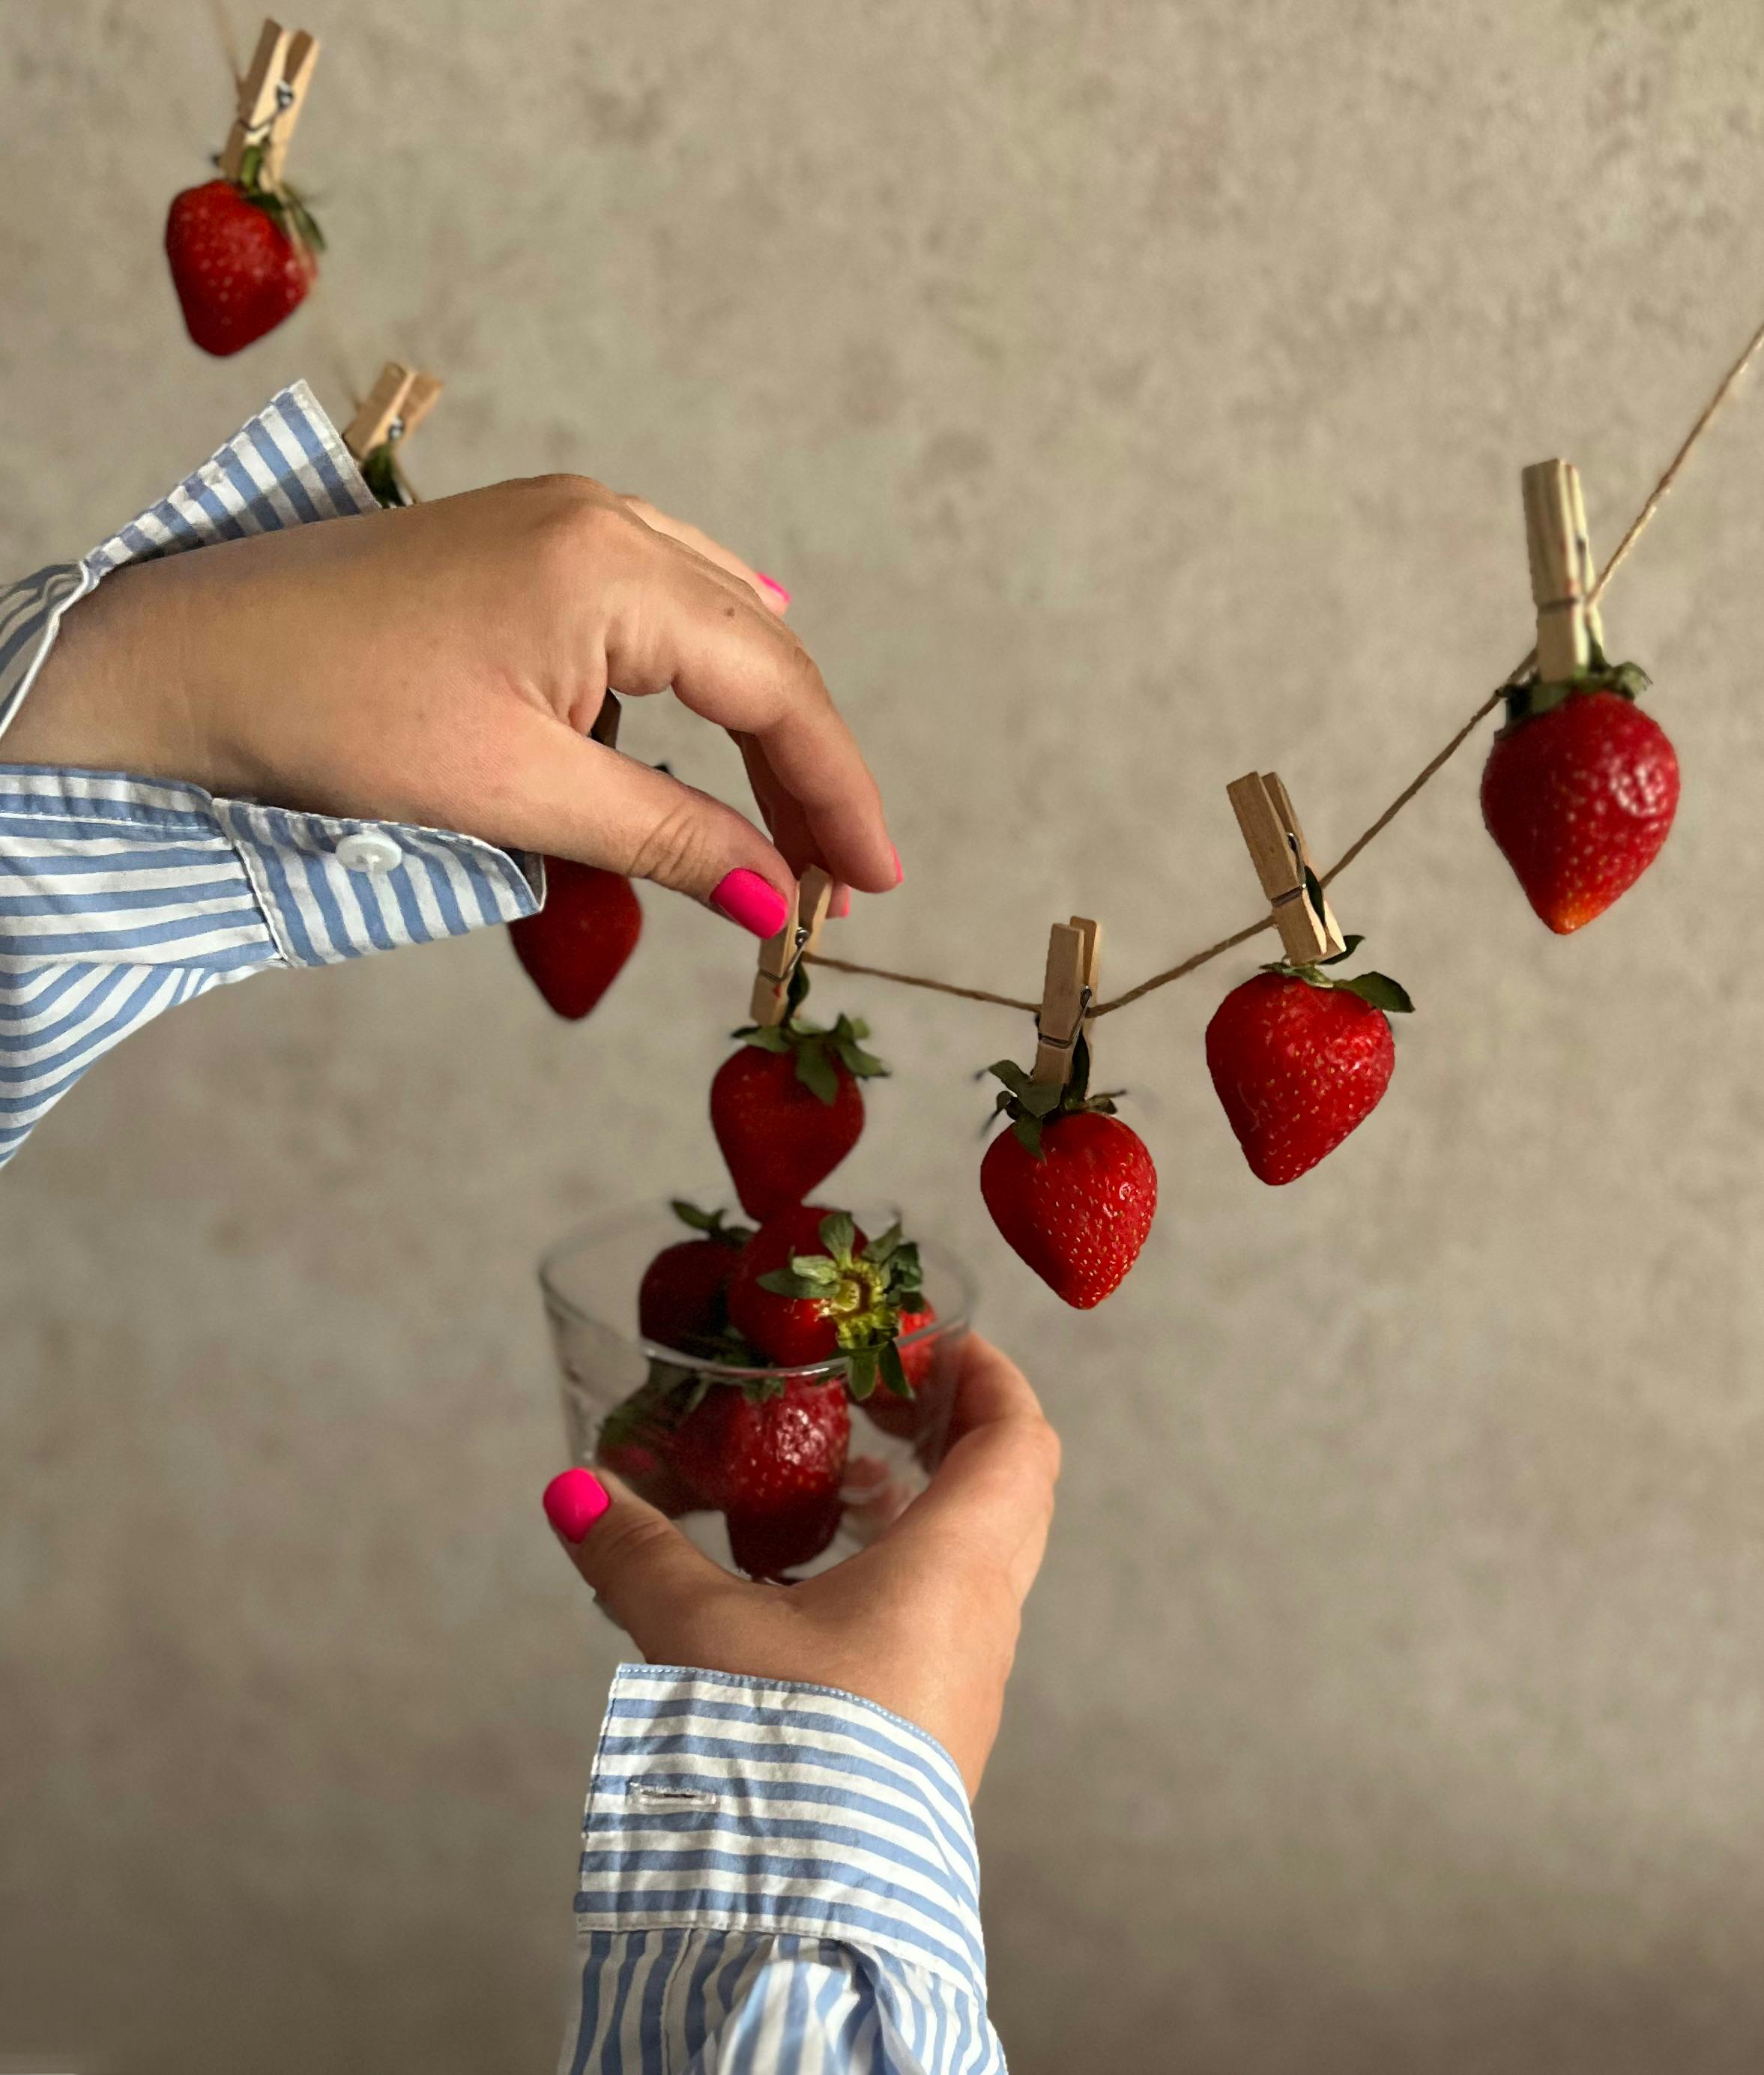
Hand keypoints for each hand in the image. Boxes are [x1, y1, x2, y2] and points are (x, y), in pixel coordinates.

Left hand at [6, 478, 897, 928]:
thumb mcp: (517, 795)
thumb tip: (774, 901)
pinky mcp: (527, 547)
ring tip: (785, 825)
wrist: (183, 658)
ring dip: (758, 727)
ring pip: (715, 627)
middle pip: (759, 652)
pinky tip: (715, 716)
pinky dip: (699, 682)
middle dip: (804, 769)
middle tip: (833, 882)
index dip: (835, 791)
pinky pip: (658, 607)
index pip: (775, 686)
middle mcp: (606, 521)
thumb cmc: (333, 717)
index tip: (871, 884)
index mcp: (612, 567)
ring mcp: (566, 523)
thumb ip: (665, 839)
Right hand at [543, 1335, 1059, 1797]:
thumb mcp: (699, 1631)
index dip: (989, 1374)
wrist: (818, 1908)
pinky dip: (898, 1577)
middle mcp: (982, 1616)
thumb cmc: (786, 1751)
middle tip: (883, 1398)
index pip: (1019, 1438)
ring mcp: (965, 1681)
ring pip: (975, 1562)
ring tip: (839, 1483)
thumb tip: (574, 1492)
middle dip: (954, 1431)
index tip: (938, 1339)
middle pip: (1008, 1492)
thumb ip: (634, 1553)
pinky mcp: (933, 1734)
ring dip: (922, 1508)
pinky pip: (941, 1623)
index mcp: (958, 1564)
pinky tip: (814, 1587)